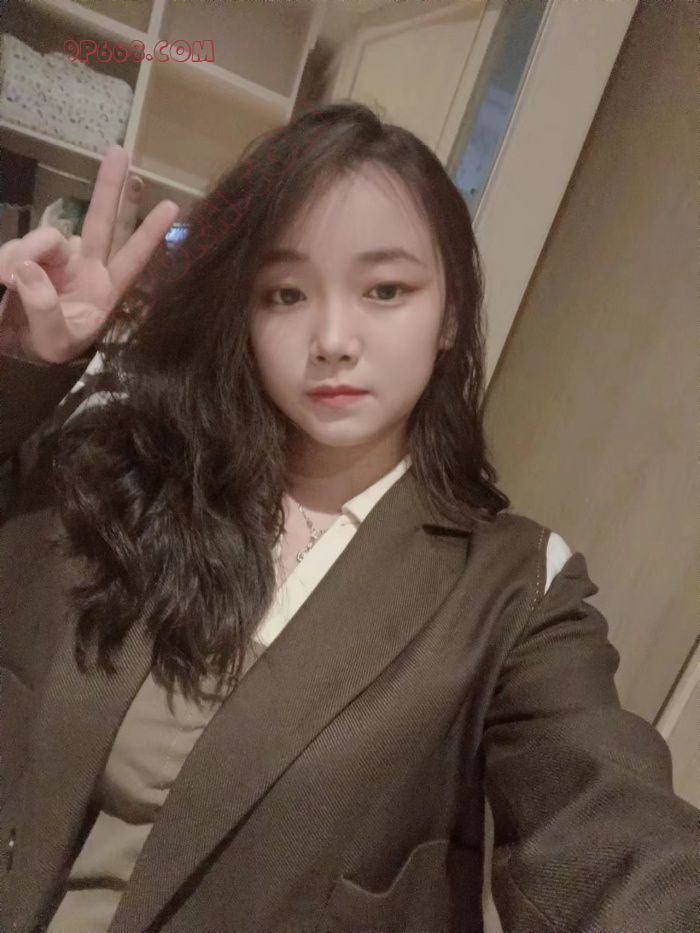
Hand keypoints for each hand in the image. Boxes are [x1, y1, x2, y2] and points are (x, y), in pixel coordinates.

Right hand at [0, 145, 179, 363]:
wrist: (20, 352)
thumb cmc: (50, 348)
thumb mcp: (53, 339)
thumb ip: (44, 307)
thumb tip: (27, 268)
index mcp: (106, 290)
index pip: (133, 259)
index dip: (150, 233)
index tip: (172, 207)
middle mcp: (88, 267)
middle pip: (103, 222)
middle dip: (111, 187)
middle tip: (120, 152)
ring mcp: (59, 259)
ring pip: (47, 237)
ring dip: (27, 252)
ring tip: (8, 281)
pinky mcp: (31, 255)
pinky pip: (18, 246)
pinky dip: (6, 258)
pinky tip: (2, 276)